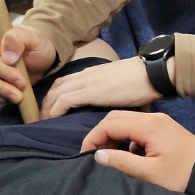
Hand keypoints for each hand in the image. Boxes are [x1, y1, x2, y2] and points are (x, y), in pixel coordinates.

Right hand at [0, 23, 54, 109]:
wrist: (39, 60)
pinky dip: (0, 100)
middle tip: (22, 88)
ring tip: (19, 95)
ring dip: (1, 94)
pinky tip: (13, 96)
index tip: (22, 80)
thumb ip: (19, 39)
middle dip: (2, 86)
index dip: (5, 73)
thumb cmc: (35, 46)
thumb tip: (7, 57)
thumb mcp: (34, 38)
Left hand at [39, 55, 160, 118]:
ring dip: (47, 107)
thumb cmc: (143, 81)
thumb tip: (110, 104)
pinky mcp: (91, 92)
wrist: (152, 73)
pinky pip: (65, 100)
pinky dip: (55, 109)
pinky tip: (52, 119)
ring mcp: (88, 82)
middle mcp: (86, 75)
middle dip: (46, 102)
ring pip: (56, 92)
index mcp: (93, 73)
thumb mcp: (120, 84)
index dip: (55, 94)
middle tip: (42, 117)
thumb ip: (110, 92)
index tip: (51, 109)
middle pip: (56, 86)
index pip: (66, 81)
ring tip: (43, 121)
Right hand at [80, 111, 194, 191]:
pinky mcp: (165, 128)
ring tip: (111, 157)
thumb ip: (122, 162)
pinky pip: (138, 126)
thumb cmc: (182, 175)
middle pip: (116, 117)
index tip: (84, 154)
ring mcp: (160, 121)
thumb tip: (98, 155)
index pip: (110, 124)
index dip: (93, 138)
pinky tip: (131, 156)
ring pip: (127, 120)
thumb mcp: (150, 174)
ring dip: (115, 135)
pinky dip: (128, 138)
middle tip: (96, 155)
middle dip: (102, 135)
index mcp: (149, 126)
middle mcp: (153, 118)